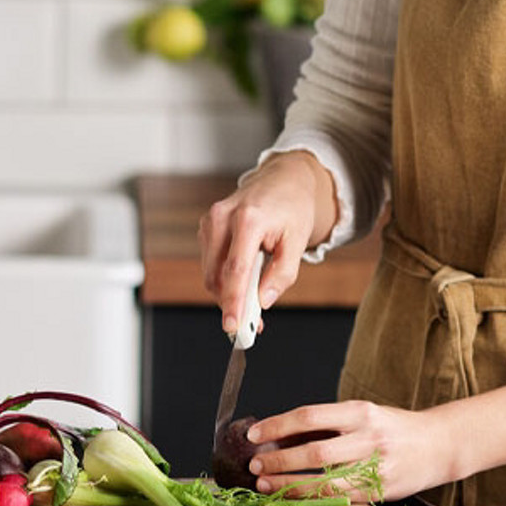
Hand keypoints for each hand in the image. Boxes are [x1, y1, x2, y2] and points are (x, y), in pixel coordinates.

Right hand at [198, 150, 337, 333]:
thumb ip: (282, 274)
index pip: (235, 270)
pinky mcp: (206, 226)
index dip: (232, 303)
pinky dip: (224, 278)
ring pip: (210, 272)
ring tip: (253, 300)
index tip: (233, 326)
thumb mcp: (299, 240)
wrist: (284, 178)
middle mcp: (223, 217)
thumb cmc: (293, 206)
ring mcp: (210, 221)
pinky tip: (244, 280)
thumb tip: (264, 301)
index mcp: (248, 219)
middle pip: (217, 275)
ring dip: (227, 292)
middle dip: (231, 303)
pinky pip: (211, 262)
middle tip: (253, 323)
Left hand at [241, 401, 459, 502]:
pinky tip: (293, 500)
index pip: (310, 416)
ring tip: (266, 484)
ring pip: (324, 482)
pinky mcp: (379, 492)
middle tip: (255, 464)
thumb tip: (283, 434)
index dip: (278, 426)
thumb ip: (330, 423)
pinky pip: (339, 500)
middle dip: (278, 460)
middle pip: (314, 451)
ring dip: (289, 485)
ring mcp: (375, 468)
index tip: (255, 434)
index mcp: (361, 412)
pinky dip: (311, 501)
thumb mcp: (365, 413)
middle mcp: (368, 438)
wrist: (439, 445)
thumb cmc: (396, 428)